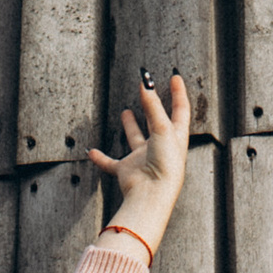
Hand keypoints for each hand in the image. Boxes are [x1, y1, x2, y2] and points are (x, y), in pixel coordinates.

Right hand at [87, 73, 192, 254]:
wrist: (152, 195)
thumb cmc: (165, 165)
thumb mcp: (162, 129)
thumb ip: (153, 107)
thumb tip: (146, 86)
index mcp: (175, 137)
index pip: (180, 110)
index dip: (179, 93)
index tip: (175, 77)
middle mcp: (160, 146)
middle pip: (157, 123)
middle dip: (153, 107)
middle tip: (146, 90)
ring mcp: (143, 159)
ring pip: (136, 139)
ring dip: (131, 127)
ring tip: (126, 111)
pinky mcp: (128, 170)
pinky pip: (111, 162)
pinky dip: (101, 158)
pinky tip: (92, 151)